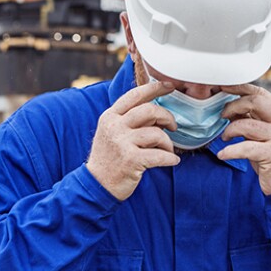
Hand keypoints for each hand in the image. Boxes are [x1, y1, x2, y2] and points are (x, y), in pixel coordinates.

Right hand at [86, 81, 179, 200]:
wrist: (97, 184)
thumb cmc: (110, 157)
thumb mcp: (112, 132)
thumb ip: (130, 119)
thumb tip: (156, 109)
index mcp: (110, 116)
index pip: (135, 95)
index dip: (155, 88)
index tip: (170, 86)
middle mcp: (115, 126)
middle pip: (150, 110)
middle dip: (167, 116)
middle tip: (173, 126)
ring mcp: (122, 142)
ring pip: (157, 133)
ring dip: (168, 143)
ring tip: (167, 150)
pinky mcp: (131, 160)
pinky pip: (160, 155)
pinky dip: (170, 158)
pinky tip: (172, 161)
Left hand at [216, 84, 270, 194]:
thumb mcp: (263, 134)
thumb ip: (250, 119)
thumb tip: (229, 108)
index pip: (260, 93)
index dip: (240, 88)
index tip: (223, 86)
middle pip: (255, 102)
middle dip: (233, 106)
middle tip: (223, 116)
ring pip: (247, 124)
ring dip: (230, 130)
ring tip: (225, 137)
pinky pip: (245, 148)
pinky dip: (230, 151)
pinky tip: (223, 154)